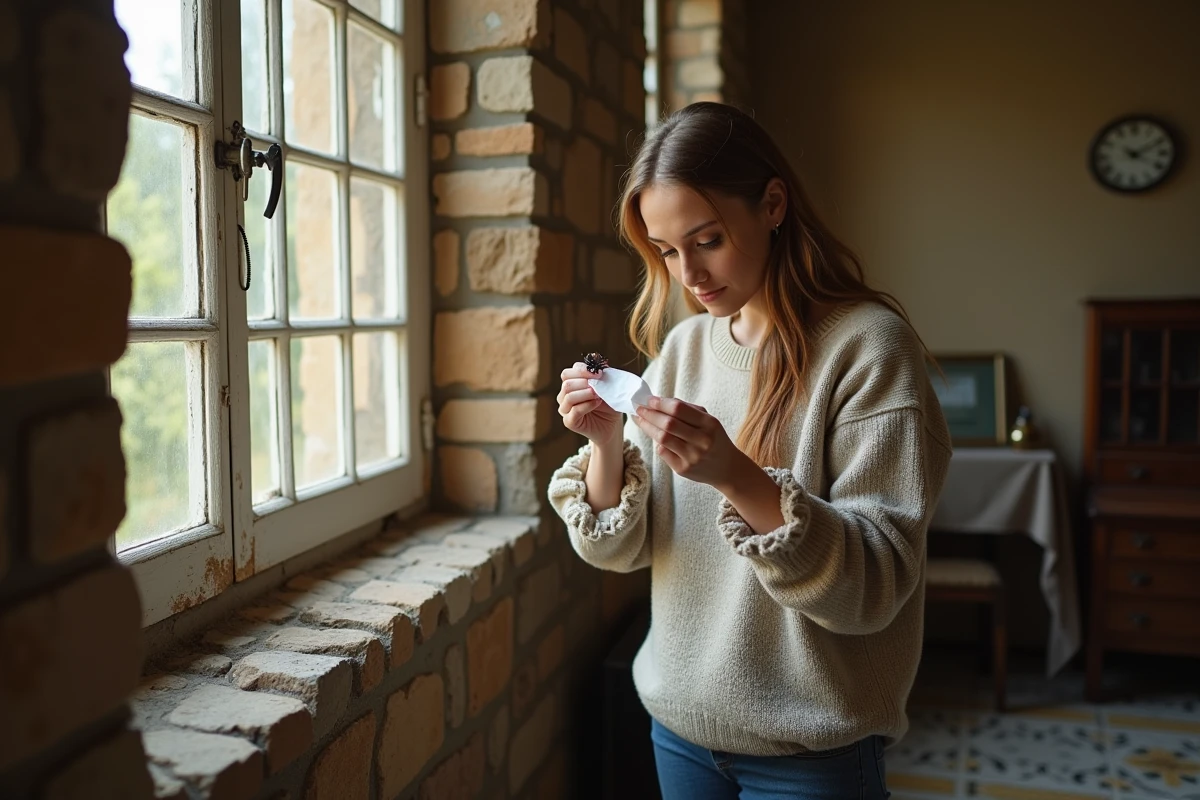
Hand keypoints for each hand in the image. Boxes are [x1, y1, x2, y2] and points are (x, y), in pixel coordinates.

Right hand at [557, 363, 621, 445]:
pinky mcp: (569, 422)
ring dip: (586, 393)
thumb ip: (603, 375)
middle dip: (584, 382)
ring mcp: (565, 410)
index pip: (568, 373)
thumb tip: (601, 362)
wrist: (612, 426)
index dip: (582, 370)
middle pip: (567, 383)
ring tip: (599, 395)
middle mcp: (564, 396)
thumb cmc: (608, 405)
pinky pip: (574, 411)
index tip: (600, 373)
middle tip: (599, 385)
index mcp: (571, 385)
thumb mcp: (608, 387)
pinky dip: (587, 405)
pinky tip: (598, 402)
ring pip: (569, 396)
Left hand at [632, 396, 746, 488]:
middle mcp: (702, 440)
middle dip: (650, 414)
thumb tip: (659, 400)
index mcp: (709, 424)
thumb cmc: (714, 439)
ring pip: (662, 438)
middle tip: (638, 408)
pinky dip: (657, 442)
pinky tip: (655, 436)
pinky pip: (663, 452)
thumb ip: (687, 409)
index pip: (679, 409)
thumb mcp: (708, 421)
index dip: (660, 403)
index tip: (648, 399)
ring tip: (639, 419)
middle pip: (668, 423)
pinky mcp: (683, 469)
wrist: (727, 468)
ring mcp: (692, 456)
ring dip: (647, 427)